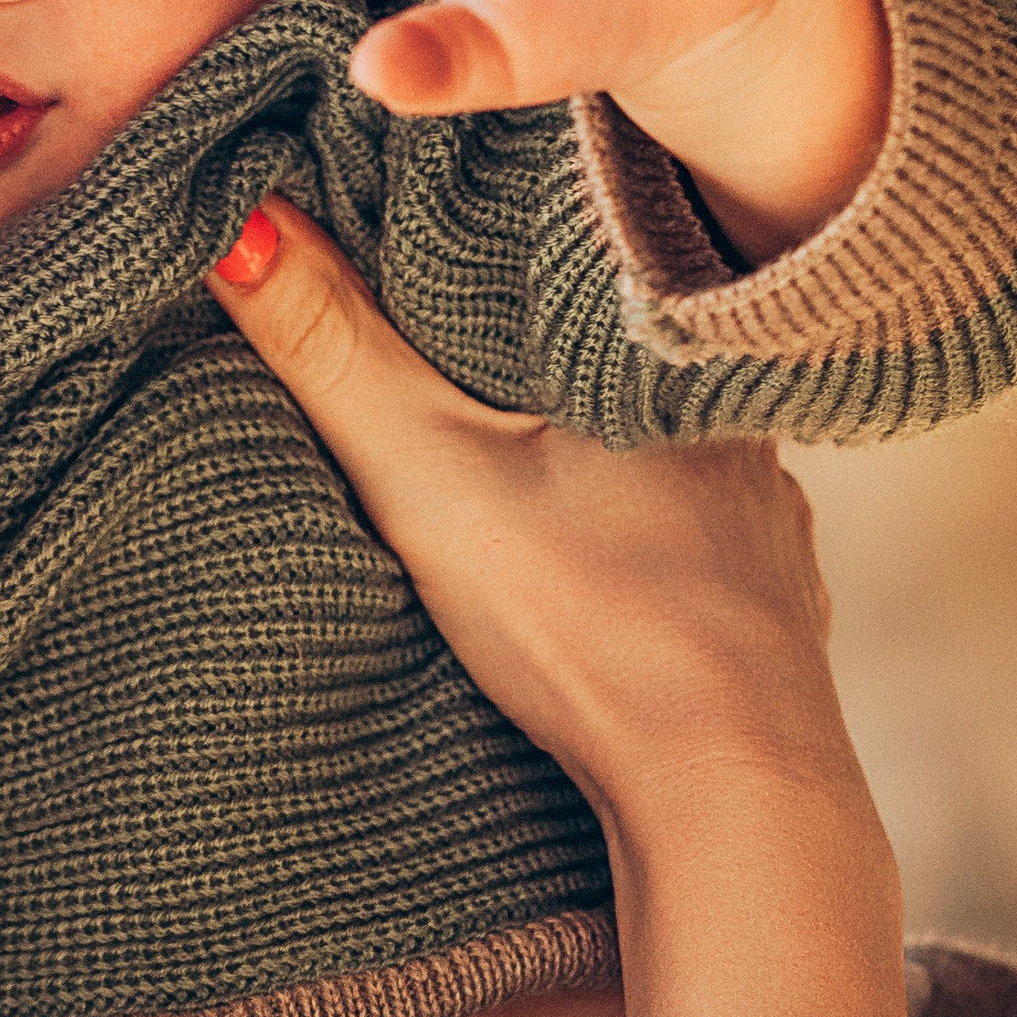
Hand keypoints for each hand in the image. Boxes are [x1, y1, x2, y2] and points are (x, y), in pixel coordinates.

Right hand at [204, 197, 863, 838]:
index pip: (560, 266)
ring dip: (601, 447)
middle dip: (538, 353)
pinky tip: (611, 551)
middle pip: (608, 358)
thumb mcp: (428, 475)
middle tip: (461, 349)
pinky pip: (698, 535)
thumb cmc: (590, 623)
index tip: (420, 241)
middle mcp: (739, 423)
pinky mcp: (772, 604)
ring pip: (661, 448)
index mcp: (663, 354)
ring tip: (530, 445)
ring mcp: (767, 518)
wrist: (723, 789)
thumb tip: (244, 227)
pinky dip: (648, 534)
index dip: (483, 251)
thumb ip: (334, 350)